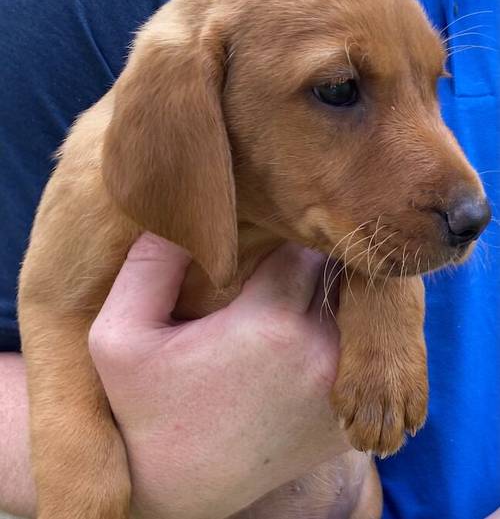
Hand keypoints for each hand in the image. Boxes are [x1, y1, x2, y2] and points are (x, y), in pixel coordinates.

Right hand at [89, 233, 347, 518]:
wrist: (173, 490)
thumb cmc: (142, 409)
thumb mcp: (118, 336)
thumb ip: (148, 265)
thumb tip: (179, 212)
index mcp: (273, 324)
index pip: (301, 244)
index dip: (278, 236)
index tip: (258, 240)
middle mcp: (323, 357)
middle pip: (334, 276)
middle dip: (307, 263)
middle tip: (276, 261)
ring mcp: (343, 394)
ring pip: (352, 314)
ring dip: (326, 298)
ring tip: (289, 295)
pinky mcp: (346, 421)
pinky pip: (358, 358)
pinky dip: (337, 339)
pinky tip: (300, 338)